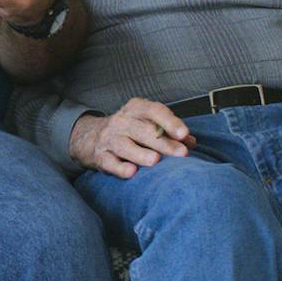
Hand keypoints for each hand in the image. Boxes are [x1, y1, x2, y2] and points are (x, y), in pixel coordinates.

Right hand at [69, 99, 190, 178]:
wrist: (91, 136)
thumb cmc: (130, 130)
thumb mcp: (147, 123)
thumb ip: (169, 132)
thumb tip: (190, 142)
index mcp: (136, 109)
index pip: (154, 111)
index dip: (170, 122)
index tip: (183, 134)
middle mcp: (122, 121)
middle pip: (143, 131)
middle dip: (163, 142)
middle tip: (181, 153)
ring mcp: (109, 138)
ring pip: (125, 146)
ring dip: (141, 153)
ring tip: (155, 161)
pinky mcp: (100, 156)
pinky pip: (110, 162)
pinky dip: (120, 168)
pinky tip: (132, 172)